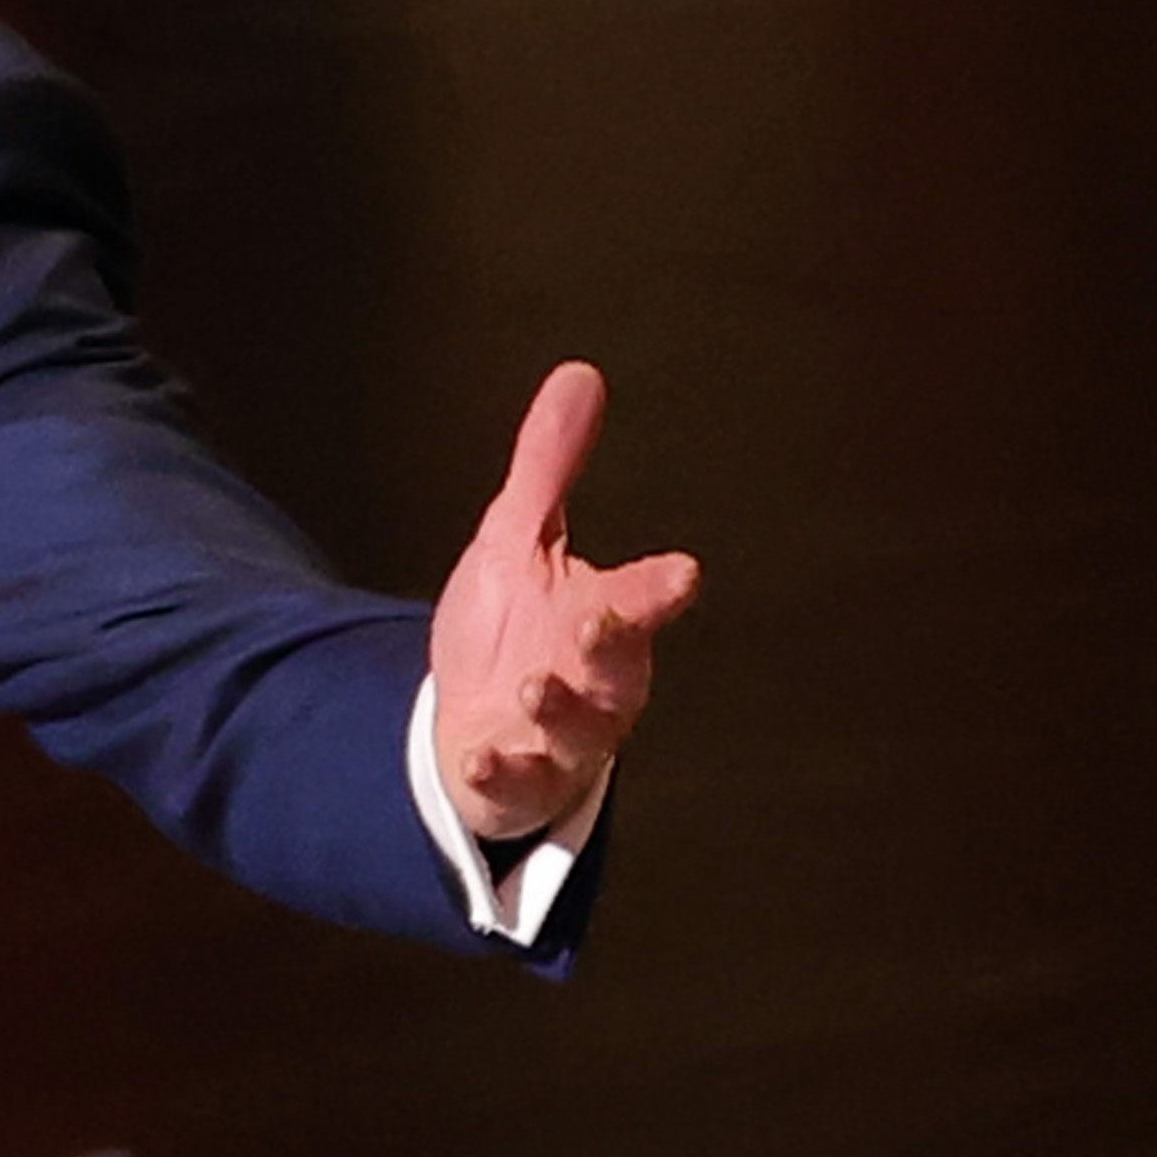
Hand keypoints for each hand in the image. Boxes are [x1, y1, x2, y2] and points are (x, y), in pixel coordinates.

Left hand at [428, 360, 701, 841]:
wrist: (474, 726)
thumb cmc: (512, 629)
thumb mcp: (517, 540)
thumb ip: (549, 467)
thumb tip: (579, 374)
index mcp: (603, 619)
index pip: (638, 600)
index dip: (656, 588)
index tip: (682, 570)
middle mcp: (595, 682)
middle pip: (619, 667)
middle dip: (613, 645)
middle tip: (601, 618)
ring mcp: (559, 737)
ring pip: (578, 731)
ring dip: (559, 709)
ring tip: (533, 685)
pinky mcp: (519, 779)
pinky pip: (516, 782)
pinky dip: (500, 773)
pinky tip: (480, 757)